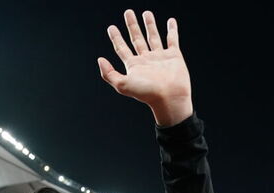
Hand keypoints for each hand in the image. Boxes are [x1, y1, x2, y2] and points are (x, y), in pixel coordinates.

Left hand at [98, 10, 192, 126]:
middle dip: (132, 25)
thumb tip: (99, 59)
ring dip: (149, 25)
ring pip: (153, 37)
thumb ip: (109, 74)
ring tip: (146, 13)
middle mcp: (146, 60)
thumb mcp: (122, 85)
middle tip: (128, 12)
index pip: (122, 48)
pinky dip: (172, 30)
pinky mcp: (174, 56)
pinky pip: (172, 39)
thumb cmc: (147, 93)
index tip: (111, 27)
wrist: (169, 97)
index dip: (116, 37)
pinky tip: (170, 21)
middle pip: (136, 38)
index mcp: (134, 66)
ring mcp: (160, 57)